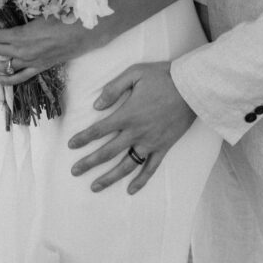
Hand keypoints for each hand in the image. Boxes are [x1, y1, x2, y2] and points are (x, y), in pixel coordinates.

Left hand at [0, 15, 105, 84]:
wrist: (84, 32)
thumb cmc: (64, 16)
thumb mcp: (42, 11)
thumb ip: (27, 15)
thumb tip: (18, 13)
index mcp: (21, 35)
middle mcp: (22, 50)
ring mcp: (30, 61)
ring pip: (5, 66)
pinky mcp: (40, 67)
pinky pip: (19, 78)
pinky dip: (6, 79)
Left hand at [68, 61, 195, 194]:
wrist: (191, 87)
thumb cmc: (162, 77)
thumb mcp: (135, 73)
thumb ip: (114, 88)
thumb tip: (96, 105)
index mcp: (127, 114)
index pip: (99, 130)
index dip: (83, 138)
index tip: (71, 145)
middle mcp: (136, 132)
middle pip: (108, 152)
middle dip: (89, 162)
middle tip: (74, 171)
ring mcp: (150, 142)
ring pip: (126, 165)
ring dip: (109, 177)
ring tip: (95, 187)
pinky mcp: (164, 147)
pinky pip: (150, 168)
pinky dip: (141, 181)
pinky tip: (130, 190)